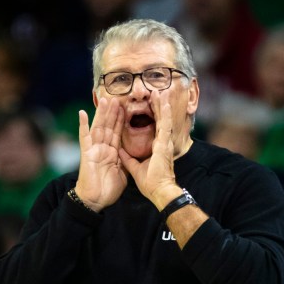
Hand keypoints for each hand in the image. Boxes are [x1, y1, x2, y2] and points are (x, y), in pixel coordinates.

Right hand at [75, 97, 126, 210]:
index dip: (121, 120)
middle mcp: (103, 149)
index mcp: (112, 153)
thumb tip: (131, 155)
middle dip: (113, 113)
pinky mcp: (86, 154)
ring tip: (105, 100)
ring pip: (99, 128)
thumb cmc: (108, 190)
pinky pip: (84, 137)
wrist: (96, 200)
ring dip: (101, 114)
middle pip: (108, 127)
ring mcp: (94, 150)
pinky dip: (83, 125)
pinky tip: (83, 113)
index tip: (126, 108)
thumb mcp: (122, 173)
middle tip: (117, 98)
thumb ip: (126, 162)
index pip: (117, 133)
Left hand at [119, 90, 181, 209]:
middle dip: (158, 106)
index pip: (152, 127)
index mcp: (156, 148)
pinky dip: (164, 113)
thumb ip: (127, 158)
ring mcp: (164, 143)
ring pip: (163, 119)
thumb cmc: (151, 184)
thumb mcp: (134, 168)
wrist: (159, 192)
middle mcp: (161, 143)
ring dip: (162, 105)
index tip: (148, 103)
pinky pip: (164, 125)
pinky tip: (164, 102)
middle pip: (159, 120)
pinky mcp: (164, 145)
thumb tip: (119, 150)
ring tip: (161, 91)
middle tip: (156, 92)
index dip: (150, 115)